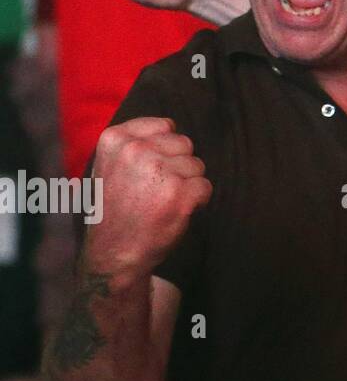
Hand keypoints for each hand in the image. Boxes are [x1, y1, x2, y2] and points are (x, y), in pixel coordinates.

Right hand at [84, 117, 210, 287]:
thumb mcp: (108, 167)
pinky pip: (205, 187)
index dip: (164, 150)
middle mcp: (135, 150)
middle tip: (154, 191)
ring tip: (160, 203)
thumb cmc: (116, 210)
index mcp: (115, 139)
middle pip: (184, 144)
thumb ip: (134, 142)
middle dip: (177, 166)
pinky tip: (173, 213)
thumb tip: (170, 125)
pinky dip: (196, 201)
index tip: (147, 172)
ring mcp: (158, 171)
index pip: (165, 126)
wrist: (113, 255)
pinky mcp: (180, 194)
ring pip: (197, 166)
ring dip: (186, 184)